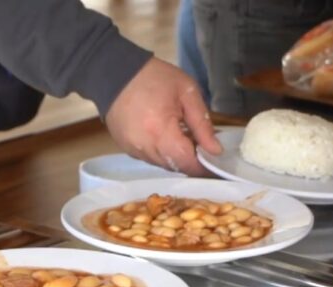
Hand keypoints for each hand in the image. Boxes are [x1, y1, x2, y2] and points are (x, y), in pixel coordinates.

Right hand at [105, 58, 221, 175]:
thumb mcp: (187, 93)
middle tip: (202, 144)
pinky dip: (162, 152)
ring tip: (182, 136)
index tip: (216, 161)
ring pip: (163, 164)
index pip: (188, 164)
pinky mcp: (126, 148)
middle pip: (176, 167)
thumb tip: (215, 150)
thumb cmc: (155, 78)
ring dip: (176, 156)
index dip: (204, 167)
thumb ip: (203, 124)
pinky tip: (164, 135)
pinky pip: (150, 157)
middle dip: (191, 160)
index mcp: (162, 133)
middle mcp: (145, 148)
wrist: (117, 73)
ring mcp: (133, 150)